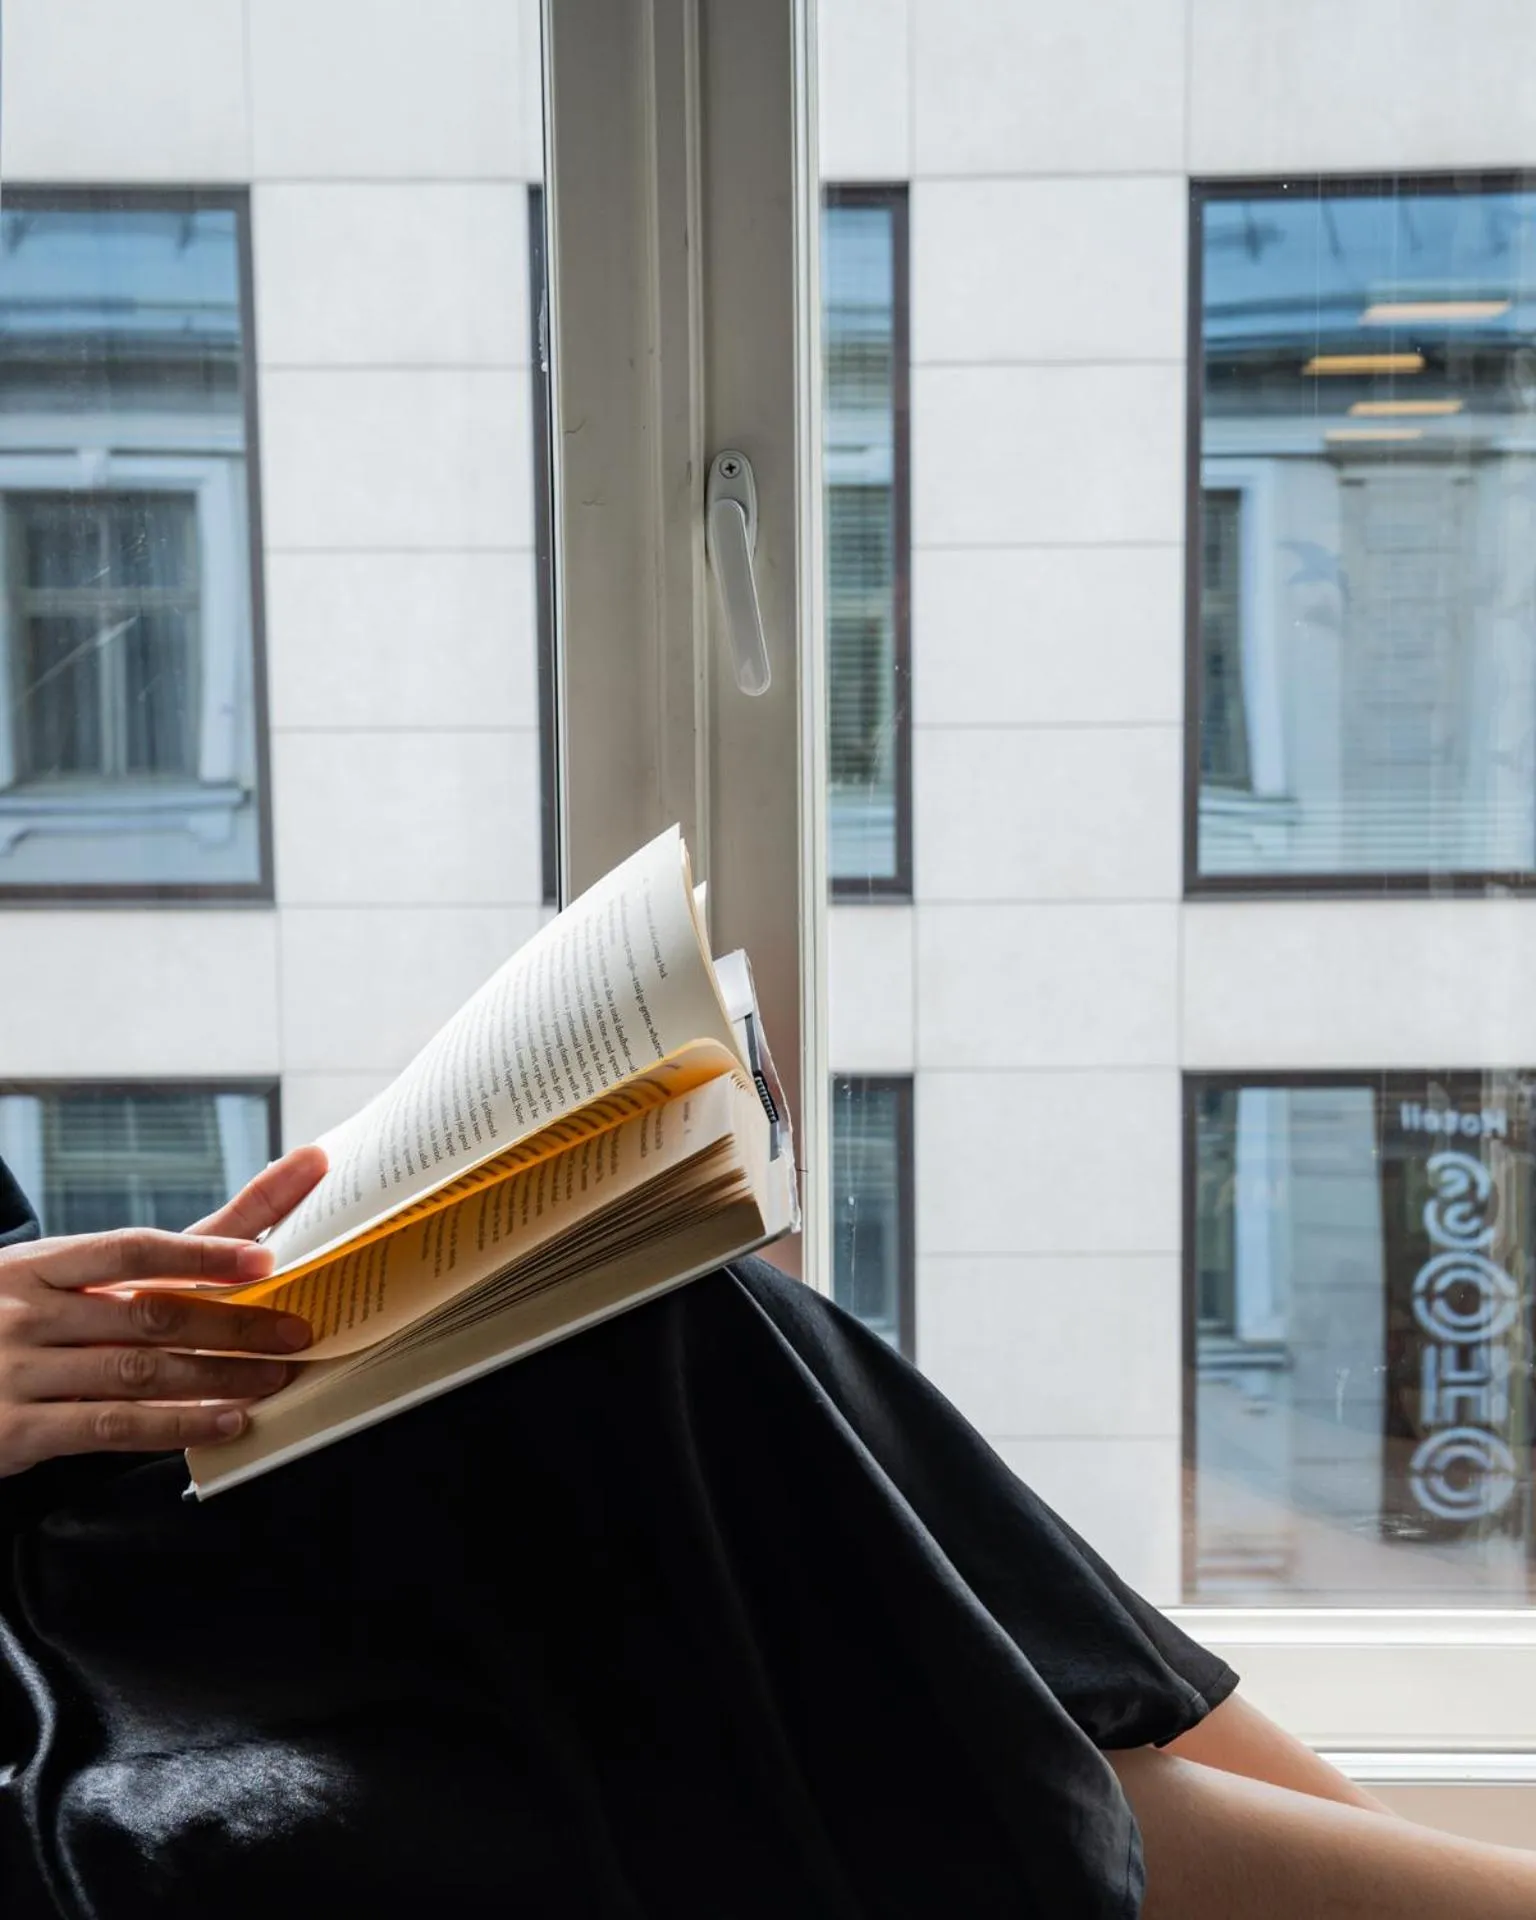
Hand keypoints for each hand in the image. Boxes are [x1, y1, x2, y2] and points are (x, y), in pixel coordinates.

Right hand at [0, 1145, 326, 1477]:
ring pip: (139, 1372)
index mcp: (42, 1264)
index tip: (266, 1260)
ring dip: (218, 1377)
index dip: (200, 1255)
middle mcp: (28, 1312)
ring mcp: (19, 1371)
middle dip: (235, 1325)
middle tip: (296, 1333)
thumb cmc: (27, 1315)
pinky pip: (111, 1427)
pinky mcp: (18, 1430)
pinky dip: (176, 1425)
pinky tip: (226, 1422)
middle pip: (150, 1314)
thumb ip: (169, 1250)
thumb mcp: (69, 1275)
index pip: (130, 1250)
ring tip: (275, 1377)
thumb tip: (284, 1175)